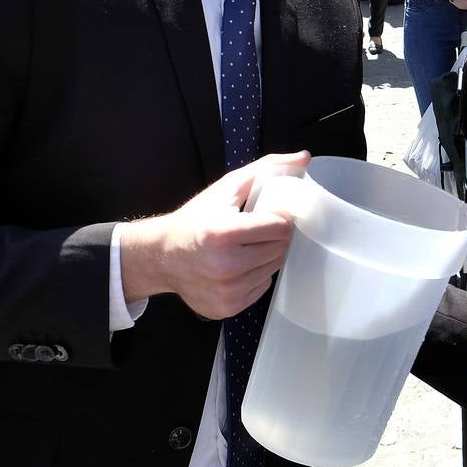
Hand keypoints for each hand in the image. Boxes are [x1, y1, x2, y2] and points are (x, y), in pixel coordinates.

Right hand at [121, 151, 310, 319]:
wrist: (163, 256)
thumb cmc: (197, 219)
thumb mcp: (227, 188)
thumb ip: (267, 169)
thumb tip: (304, 158)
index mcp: (223, 233)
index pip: (280, 227)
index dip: (280, 218)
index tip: (271, 215)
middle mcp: (225, 266)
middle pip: (280, 249)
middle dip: (275, 237)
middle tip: (259, 232)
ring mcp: (226, 291)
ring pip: (273, 269)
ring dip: (267, 256)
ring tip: (247, 248)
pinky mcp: (227, 308)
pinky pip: (261, 288)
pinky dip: (256, 276)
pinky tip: (239, 267)